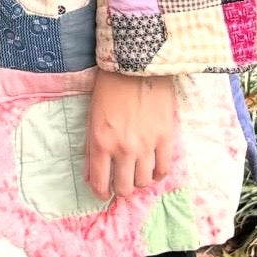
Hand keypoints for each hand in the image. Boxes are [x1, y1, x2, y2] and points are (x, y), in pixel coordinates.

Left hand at [86, 69, 175, 199]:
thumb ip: (91, 147)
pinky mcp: (165, 138)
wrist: (136, 64)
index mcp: (100, 141)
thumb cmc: (109, 86)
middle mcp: (123, 148)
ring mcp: (146, 145)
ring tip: (137, 174)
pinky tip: (153, 169)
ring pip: (144, 182)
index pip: (99, 182)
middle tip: (121, 183)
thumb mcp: (91, 116)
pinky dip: (158, 174)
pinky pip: (163, 169)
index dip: (100, 192)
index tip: (102, 192)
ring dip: (139, 182)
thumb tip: (91, 175)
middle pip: (124, 188)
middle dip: (121, 189)